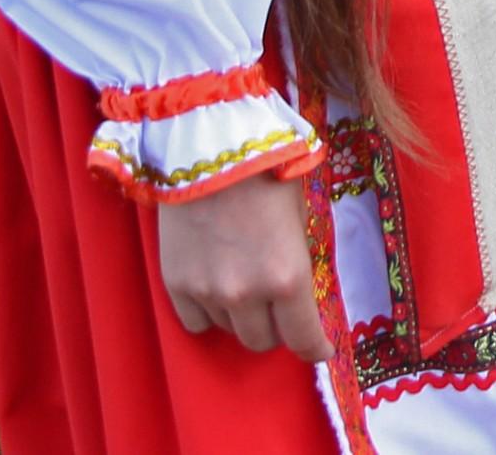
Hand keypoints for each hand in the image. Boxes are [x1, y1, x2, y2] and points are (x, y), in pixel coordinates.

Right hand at [157, 169, 331, 363]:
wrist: (208, 147)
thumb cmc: (264, 172)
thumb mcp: (298, 217)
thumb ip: (296, 259)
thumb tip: (298, 289)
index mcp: (287, 276)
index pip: (303, 339)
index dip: (314, 348)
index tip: (320, 348)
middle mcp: (247, 294)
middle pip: (263, 341)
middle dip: (276, 327)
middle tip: (278, 307)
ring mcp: (207, 292)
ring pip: (229, 331)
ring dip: (241, 317)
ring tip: (243, 283)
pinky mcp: (175, 285)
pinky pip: (196, 322)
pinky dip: (208, 312)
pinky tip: (214, 288)